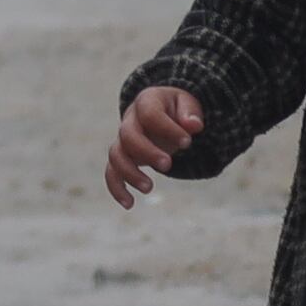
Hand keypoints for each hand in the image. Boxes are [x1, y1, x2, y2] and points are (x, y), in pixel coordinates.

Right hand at [104, 83, 201, 208]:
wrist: (162, 113)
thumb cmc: (177, 109)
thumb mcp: (188, 104)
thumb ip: (190, 113)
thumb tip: (194, 126)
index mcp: (146, 101)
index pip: (149, 114)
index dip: (167, 128)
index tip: (188, 142)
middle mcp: (130, 120)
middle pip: (128, 135)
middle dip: (146, 152)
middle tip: (168, 165)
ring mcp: (122, 140)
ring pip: (116, 156)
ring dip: (130, 173)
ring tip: (149, 188)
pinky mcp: (122, 158)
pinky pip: (112, 172)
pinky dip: (117, 188)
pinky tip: (129, 204)